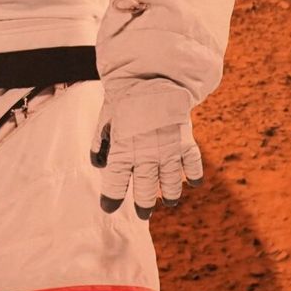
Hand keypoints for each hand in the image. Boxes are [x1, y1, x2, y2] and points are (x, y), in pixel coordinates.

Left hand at [89, 79, 201, 217]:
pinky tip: (192, 183)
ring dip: (169, 196)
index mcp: (123, 150)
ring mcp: (168, 151)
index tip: (108, 207)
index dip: (111, 198)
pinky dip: (193, 176)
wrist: (153, 77)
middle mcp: (147, 156)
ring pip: (170, 184)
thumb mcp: (105, 120)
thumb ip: (100, 143)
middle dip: (143, 204)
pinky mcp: (186, 143)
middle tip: (143, 213)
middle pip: (144, 190)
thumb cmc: (124, 99)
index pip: (115, 183)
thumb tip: (97, 163)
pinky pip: (193, 166)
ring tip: (168, 201)